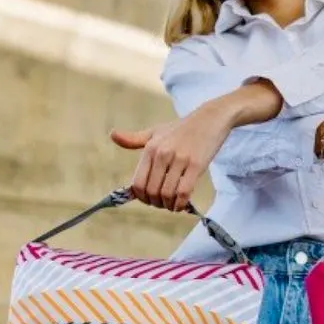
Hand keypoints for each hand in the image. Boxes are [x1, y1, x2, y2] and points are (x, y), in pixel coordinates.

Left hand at [110, 102, 232, 209]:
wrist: (211, 118)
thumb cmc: (182, 128)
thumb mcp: (156, 131)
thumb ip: (134, 139)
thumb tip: (112, 135)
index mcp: (150, 148)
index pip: (138, 183)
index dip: (141, 197)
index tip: (148, 199)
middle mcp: (163, 154)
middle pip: (152, 191)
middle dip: (156, 203)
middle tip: (162, 204)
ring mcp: (180, 159)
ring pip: (167, 194)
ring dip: (168, 206)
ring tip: (172, 205)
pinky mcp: (197, 165)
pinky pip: (184, 192)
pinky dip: (180, 203)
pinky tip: (181, 204)